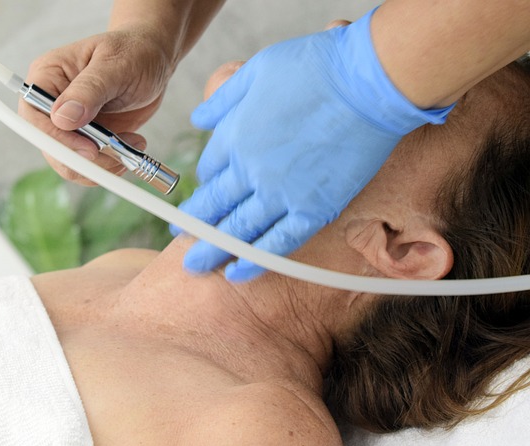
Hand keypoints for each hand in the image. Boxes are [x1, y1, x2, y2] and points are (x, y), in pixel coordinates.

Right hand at [19, 29, 173, 184]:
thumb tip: (62, 118)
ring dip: (101, 165)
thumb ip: (89, 90)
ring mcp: (70, 125)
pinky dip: (111, 165)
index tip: (90, 149)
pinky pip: (89, 165)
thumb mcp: (115, 64)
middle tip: (117, 157)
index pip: (35, 115)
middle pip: (50, 146)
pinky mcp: (88, 139)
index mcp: (47, 76)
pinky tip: (132, 147)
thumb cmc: (134, 52)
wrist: (153, 60)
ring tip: (130, 148)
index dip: (57, 139)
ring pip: (70, 162)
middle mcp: (52, 103)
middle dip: (83, 160)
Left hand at [177, 9, 452, 280]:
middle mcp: (251, 172)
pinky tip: (237, 274)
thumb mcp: (256, 69)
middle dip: (193, 229)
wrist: (368, 82)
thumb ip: (224, 99)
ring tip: (195, 267)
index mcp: (234, 137)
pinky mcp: (313, 210)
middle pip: (213, 208)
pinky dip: (255, 262)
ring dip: (213, 251)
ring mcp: (282, 195)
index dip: (203, 185)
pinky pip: (277, 244)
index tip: (203, 195)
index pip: (208, 171)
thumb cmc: (315, 68)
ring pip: (238, 232)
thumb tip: (199, 120)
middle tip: (180, 246)